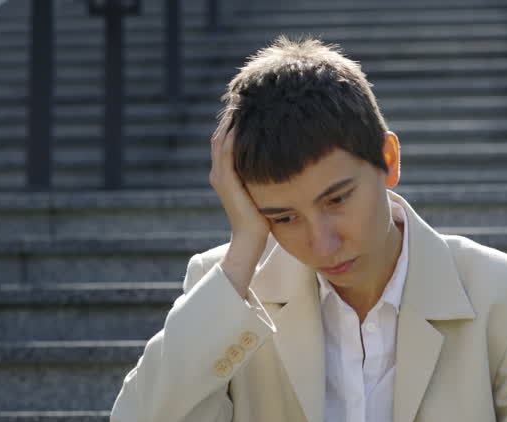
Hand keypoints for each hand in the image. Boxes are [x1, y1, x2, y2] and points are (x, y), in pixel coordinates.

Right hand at [209, 115, 269, 295]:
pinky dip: (234, 132)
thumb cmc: (263, 221)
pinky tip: (245, 118)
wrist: (251, 241)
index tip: (254, 104)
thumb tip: (287, 157)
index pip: (228, 139)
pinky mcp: (225, 180)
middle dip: (235, 114)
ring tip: (246, 99)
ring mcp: (220, 175)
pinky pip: (227, 149)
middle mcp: (219, 172)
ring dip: (233, 118)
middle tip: (249, 95)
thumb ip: (268, 175)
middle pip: (222, 133)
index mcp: (226, 174)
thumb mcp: (265, 191)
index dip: (238, 121)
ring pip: (222, 137)